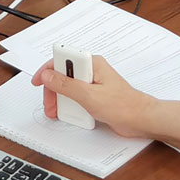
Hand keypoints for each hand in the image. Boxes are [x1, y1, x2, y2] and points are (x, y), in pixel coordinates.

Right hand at [33, 57, 153, 138]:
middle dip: (53, 91)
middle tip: (50, 105)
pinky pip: (76, 97)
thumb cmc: (123, 106)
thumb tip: (48, 75)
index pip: (63, 59)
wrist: (141, 120)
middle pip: (63, 75)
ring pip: (68, 88)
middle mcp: (91, 71)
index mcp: (91, 64)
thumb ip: (65, 85)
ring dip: (61, 100)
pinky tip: (72, 114)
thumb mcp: (88, 96)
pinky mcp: (95, 96)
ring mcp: (93, 84)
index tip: (38, 81)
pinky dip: (71, 106)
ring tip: (59, 112)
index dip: (48, 70)